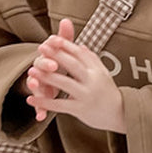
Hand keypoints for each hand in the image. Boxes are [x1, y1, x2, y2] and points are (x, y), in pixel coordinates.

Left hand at [26, 18, 126, 132]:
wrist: (120, 114)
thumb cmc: (108, 93)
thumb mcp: (103, 74)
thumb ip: (91, 60)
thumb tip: (80, 45)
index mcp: (97, 71)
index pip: (80, 53)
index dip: (66, 45)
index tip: (52, 38)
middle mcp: (93, 81)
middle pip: (73, 64)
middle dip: (56, 55)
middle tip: (41, 48)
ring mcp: (87, 95)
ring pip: (64, 83)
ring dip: (46, 76)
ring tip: (32, 71)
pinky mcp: (80, 109)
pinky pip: (59, 105)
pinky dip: (44, 102)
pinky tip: (31, 99)